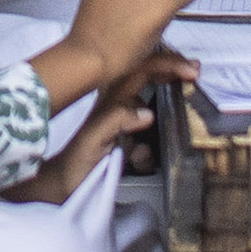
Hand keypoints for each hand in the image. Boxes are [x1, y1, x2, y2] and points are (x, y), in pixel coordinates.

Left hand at [6, 51, 196, 202]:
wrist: (58, 186)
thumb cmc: (73, 164)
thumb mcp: (94, 141)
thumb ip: (117, 121)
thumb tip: (146, 113)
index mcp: (110, 99)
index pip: (142, 70)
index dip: (168, 65)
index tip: (191, 71)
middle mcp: (115, 105)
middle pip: (147, 79)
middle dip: (170, 77)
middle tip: (192, 77)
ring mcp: (117, 121)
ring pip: (147, 112)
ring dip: (153, 133)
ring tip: (141, 155)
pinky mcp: (119, 139)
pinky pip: (142, 138)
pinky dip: (145, 151)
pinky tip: (135, 163)